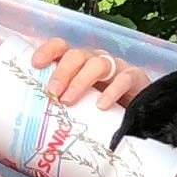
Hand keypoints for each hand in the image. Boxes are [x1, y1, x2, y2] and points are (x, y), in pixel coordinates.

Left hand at [25, 36, 154, 112]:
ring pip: (98, 64)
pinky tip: (102, 106)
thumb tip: (32, 129)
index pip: (62, 47)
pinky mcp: (135, 79)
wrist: (143, 116)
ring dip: (80, 81)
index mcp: (80, 64)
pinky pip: (124, 79)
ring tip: (69, 101)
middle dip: (62, 72)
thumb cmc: (103, 112)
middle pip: (77, 55)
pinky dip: (112, 91)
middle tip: (52, 93)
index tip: (35, 64)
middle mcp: (96, 61)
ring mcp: (117, 68)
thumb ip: (61, 109)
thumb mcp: (80, 106)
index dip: (48, 51)